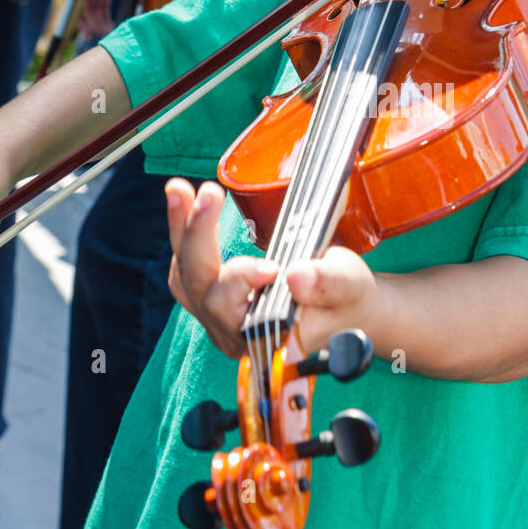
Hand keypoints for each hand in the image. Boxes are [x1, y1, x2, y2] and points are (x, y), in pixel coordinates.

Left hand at [165, 179, 380, 359]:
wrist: (341, 305)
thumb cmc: (346, 297)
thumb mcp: (349, 285)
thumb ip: (326, 284)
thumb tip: (297, 276)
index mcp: (265, 339)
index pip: (235, 314)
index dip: (242, 283)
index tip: (271, 265)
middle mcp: (233, 334)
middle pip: (200, 287)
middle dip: (200, 236)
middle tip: (210, 192)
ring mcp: (217, 318)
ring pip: (185, 275)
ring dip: (180, 230)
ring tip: (179, 189)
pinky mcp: (212, 298)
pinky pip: (185, 269)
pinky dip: (182, 235)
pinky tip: (184, 203)